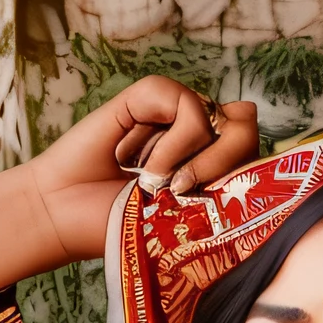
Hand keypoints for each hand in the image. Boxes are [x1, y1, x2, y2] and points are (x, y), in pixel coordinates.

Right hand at [29, 78, 258, 259]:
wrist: (67, 214)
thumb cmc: (124, 225)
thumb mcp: (186, 219)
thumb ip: (226, 183)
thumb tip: (252, 131)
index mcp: (213, 163)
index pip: (254, 149)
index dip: (243, 172)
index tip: (210, 205)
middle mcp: (198, 133)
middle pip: (244, 126)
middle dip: (221, 164)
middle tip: (182, 191)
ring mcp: (173, 112)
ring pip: (213, 115)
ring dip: (186, 157)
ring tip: (151, 182)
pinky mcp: (147, 97)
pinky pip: (180, 102)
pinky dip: (165, 140)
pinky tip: (134, 159)